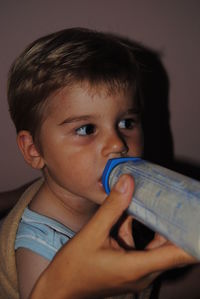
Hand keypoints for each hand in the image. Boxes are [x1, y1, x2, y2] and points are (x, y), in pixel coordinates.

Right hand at [30, 175, 195, 298]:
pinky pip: (143, 248)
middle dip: (176, 225)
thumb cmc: (73, 267)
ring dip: (156, 226)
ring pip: (157, 247)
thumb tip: (128, 182)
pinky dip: (140, 231)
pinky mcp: (129, 269)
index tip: (195, 217)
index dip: (193, 237)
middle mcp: (142, 273)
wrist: (59, 289)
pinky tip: (129, 215)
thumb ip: (112, 207)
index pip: (179, 254)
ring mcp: (137, 273)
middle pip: (171, 249)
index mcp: (137, 267)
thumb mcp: (92, 233)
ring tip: (157, 203)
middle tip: (178, 203)